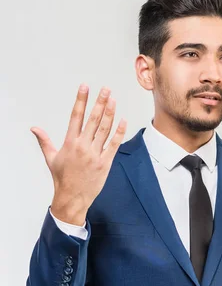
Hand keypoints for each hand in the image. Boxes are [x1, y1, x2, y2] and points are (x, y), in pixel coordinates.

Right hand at [30, 84, 126, 224]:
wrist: (72, 198)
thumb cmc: (62, 178)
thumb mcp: (51, 158)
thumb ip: (44, 141)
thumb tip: (34, 128)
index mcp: (70, 143)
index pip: (75, 116)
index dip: (81, 100)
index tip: (85, 87)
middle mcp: (83, 146)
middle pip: (93, 120)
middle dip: (100, 102)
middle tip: (106, 89)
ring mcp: (95, 154)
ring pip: (105, 129)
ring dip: (110, 113)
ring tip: (113, 100)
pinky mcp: (105, 163)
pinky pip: (114, 144)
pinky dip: (119, 132)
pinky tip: (122, 120)